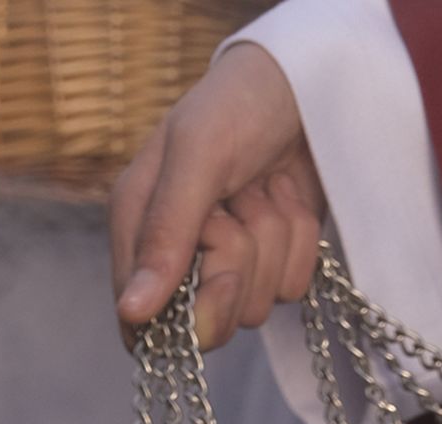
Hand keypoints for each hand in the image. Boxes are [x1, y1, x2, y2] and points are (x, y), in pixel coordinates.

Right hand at [111, 44, 326, 350]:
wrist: (309, 82)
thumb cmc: (240, 102)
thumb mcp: (197, 156)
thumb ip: (165, 233)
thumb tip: (131, 312)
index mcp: (139, 223)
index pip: (140, 316)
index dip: (177, 314)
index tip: (209, 273)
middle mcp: (179, 252)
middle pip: (205, 323)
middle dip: (234, 267)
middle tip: (240, 208)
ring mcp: (229, 262)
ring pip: (253, 305)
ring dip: (271, 243)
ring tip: (264, 188)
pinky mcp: (273, 262)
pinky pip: (289, 289)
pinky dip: (299, 244)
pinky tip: (287, 197)